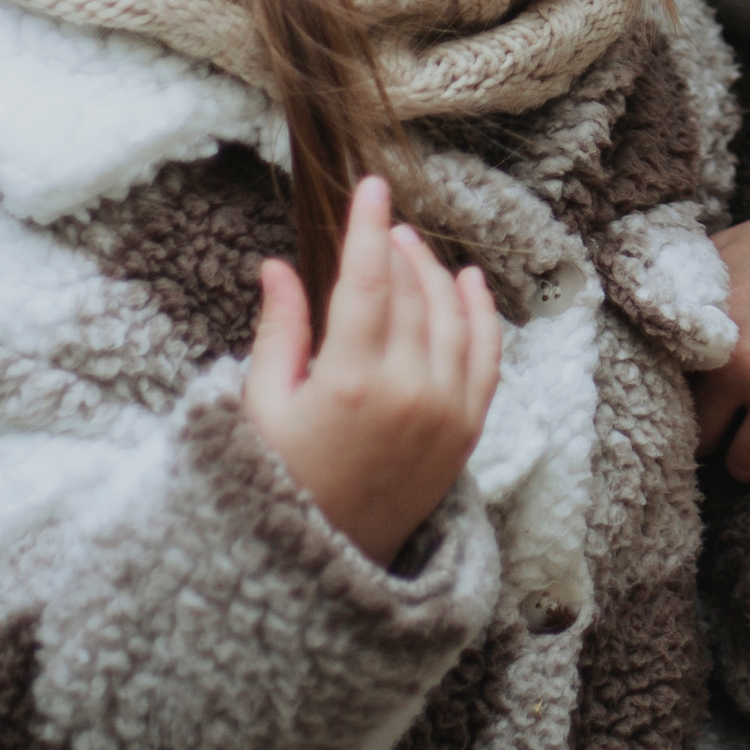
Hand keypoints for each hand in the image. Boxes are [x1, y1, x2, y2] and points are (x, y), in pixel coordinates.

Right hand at [242, 176, 501, 569]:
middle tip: (381, 225)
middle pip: (409, 291)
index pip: (367, 280)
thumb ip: (279, 330)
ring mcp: (446, 411)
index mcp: (349, 382)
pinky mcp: (467, 429)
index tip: (372, 186)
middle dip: (395, 248)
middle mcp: (408, 392)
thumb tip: (277, 266)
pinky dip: (481, 313)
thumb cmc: (281, 479)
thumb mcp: (263, 405)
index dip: (369, 227)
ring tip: (410, 248)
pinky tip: (468, 282)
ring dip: (433, 272)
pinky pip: (486, 355)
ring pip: (451, 314)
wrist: (326, 562)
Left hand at [690, 196, 749, 479]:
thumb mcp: (747, 247)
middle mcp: (707, 329)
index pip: (643, 355)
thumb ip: (706, 286)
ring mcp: (744, 367)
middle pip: (669, 404)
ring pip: (702, 441)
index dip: (665, 375)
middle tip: (721, 409)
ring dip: (725, 436)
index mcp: (692, 287)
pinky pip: (745, 464)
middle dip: (693, 409)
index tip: (679, 388)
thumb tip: (672, 330)